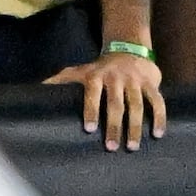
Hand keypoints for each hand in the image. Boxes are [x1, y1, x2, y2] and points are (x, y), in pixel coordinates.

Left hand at [50, 51, 165, 149]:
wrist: (128, 48)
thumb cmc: (99, 68)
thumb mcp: (80, 70)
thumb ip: (61, 80)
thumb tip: (36, 90)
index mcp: (97, 76)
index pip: (93, 93)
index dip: (91, 110)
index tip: (90, 129)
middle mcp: (117, 78)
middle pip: (116, 103)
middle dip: (114, 125)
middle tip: (111, 146)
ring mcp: (135, 81)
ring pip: (137, 105)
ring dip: (135, 127)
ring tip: (131, 146)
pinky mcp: (151, 84)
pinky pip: (157, 101)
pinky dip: (159, 117)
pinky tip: (158, 134)